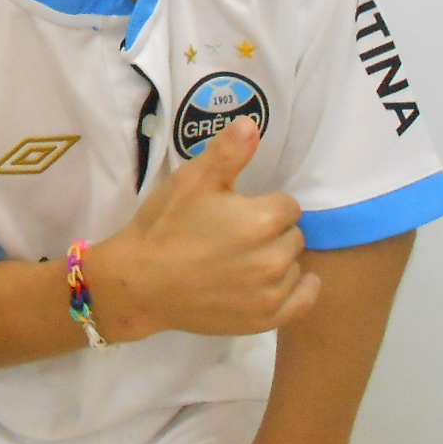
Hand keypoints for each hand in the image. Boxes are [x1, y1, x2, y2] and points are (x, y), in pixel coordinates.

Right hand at [90, 117, 319, 340]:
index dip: (264, 203)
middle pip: (292, 234)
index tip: (238, 210)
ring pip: (295, 265)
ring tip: (243, 259)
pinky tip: (286, 281)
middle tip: (236, 233)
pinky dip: (300, 289)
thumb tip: (253, 124)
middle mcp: (275, 258)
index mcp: (262, 219)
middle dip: (271, 230)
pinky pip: (302, 301)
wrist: (139, 281)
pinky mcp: (264, 319)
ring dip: (278, 259)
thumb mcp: (192, 180)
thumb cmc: (165, 226)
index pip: (287, 204)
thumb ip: (228, 152)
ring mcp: (271, 292)